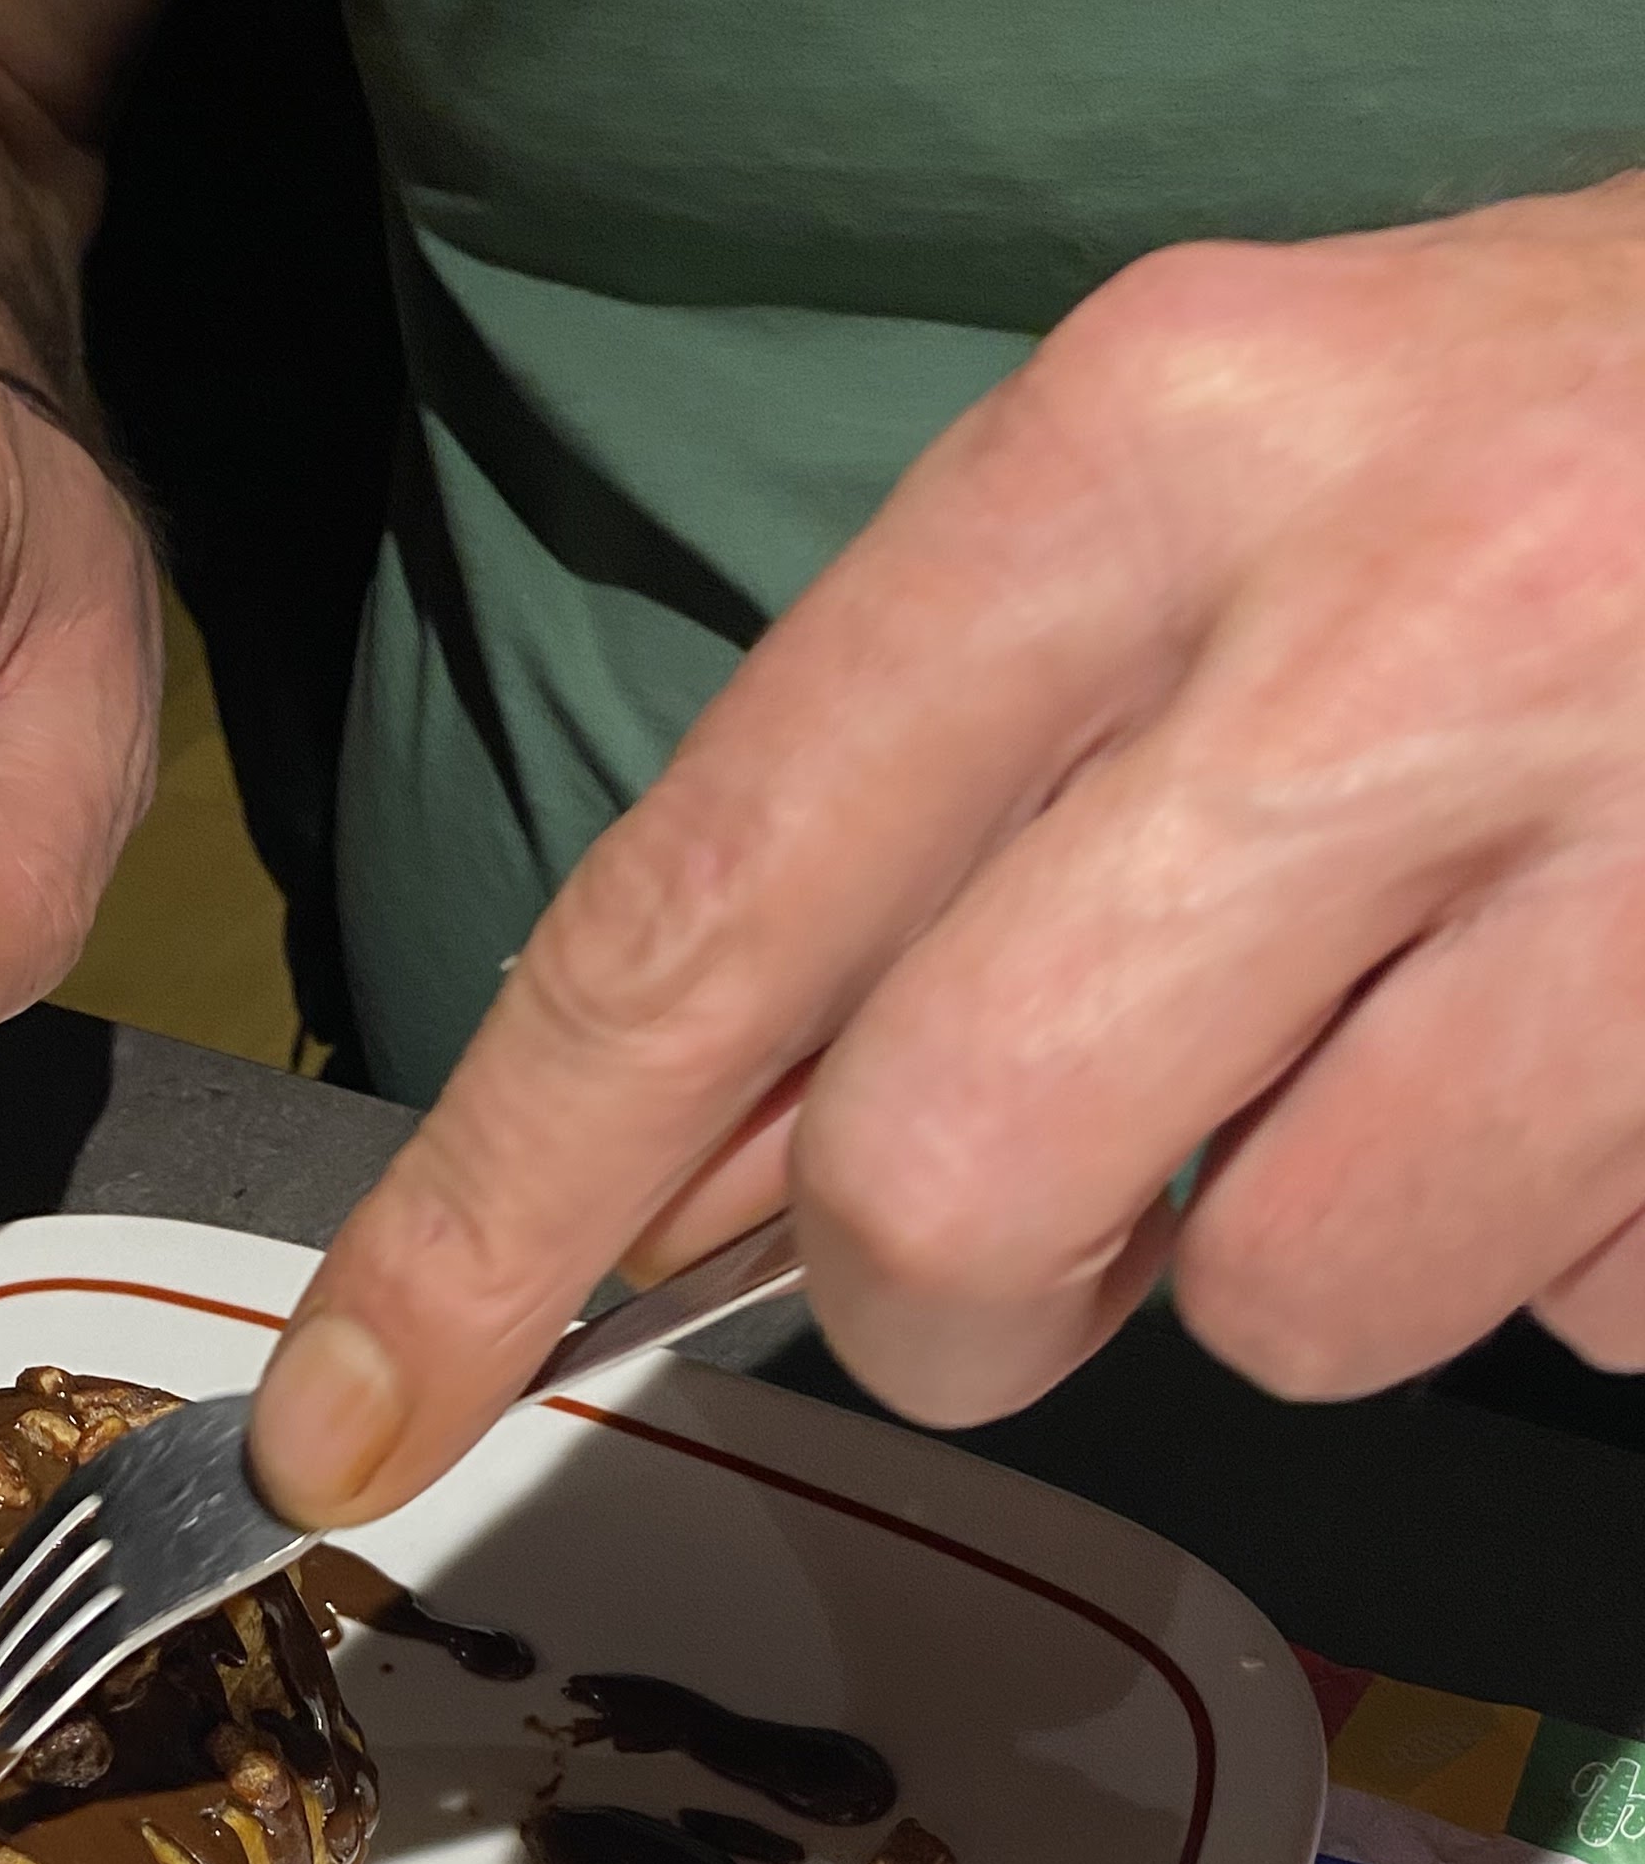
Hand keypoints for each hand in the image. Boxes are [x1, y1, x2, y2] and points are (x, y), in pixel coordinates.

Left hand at [253, 174, 1644, 1522]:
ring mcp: (1631, 839)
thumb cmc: (1559, 447)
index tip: (347, 1416)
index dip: (489, 1212)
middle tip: (1085, 1185)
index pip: (706, 906)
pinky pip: (1574, 1312)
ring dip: (1313, 1248)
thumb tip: (680, 1177)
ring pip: (1286, 1309)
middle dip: (965, 1286)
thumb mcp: (1208, 509)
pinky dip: (1568, 1233)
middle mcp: (1374, 626)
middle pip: (953, 1186)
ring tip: (1447, 1029)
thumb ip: (928, 826)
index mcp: (1147, 453)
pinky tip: (1632, 1029)